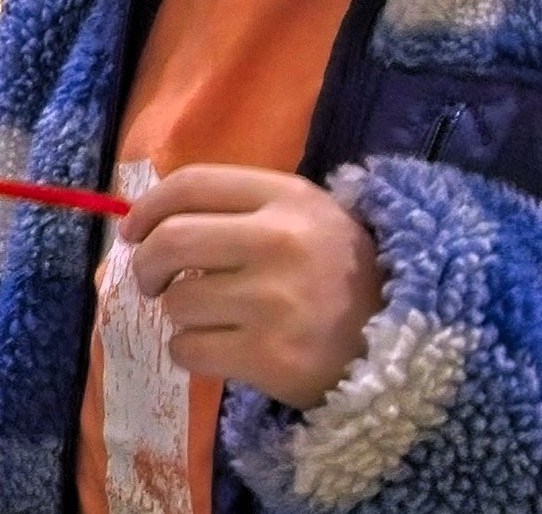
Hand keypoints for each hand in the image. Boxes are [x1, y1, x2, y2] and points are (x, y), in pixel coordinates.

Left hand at [118, 165, 384, 409]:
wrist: (408, 348)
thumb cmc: (340, 278)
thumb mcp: (307, 221)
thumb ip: (238, 210)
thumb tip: (146, 222)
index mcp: (290, 198)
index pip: (192, 184)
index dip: (148, 207)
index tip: (132, 230)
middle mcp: (282, 242)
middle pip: (170, 241)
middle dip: (145, 265)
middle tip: (151, 282)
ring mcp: (276, 302)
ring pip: (177, 302)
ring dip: (180, 315)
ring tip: (213, 319)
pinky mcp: (270, 357)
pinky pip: (188, 349)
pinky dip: (190, 352)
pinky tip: (221, 350)